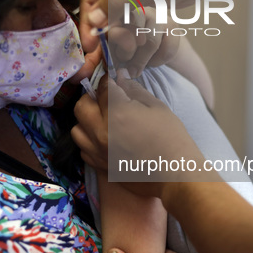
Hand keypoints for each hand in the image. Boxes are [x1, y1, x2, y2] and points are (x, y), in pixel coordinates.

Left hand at [72, 69, 209, 198]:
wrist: (175, 174)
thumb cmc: (171, 138)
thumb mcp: (156, 107)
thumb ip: (133, 90)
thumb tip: (120, 78)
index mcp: (116, 113)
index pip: (103, 87)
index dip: (108, 80)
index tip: (114, 81)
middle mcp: (101, 132)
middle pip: (81, 106)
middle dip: (92, 98)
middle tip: (106, 100)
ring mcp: (98, 151)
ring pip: (77, 129)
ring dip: (87, 121)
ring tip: (103, 121)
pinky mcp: (100, 166)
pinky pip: (83, 149)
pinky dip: (90, 141)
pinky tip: (105, 139)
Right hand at [78, 0, 215, 77]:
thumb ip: (116, 3)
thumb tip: (92, 21)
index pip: (89, 0)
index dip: (87, 24)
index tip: (89, 47)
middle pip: (101, 11)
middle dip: (104, 33)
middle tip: (103, 55)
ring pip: (117, 17)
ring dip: (119, 34)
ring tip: (120, 52)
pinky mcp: (146, 0)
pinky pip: (132, 19)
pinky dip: (131, 32)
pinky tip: (132, 45)